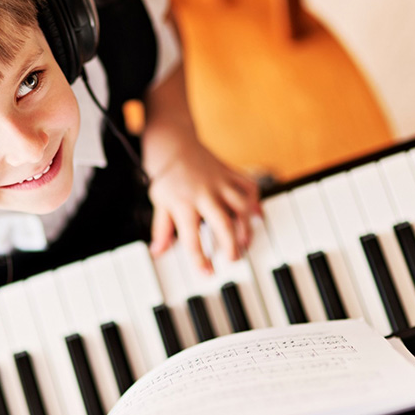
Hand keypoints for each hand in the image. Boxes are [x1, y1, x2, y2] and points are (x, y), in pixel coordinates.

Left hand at [147, 133, 260, 272]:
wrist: (173, 142)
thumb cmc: (165, 175)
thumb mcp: (159, 203)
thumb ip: (161, 229)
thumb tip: (158, 252)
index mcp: (183, 204)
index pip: (191, 238)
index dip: (200, 259)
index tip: (208, 273)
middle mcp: (204, 194)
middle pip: (223, 224)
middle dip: (231, 245)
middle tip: (233, 260)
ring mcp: (220, 182)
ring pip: (241, 206)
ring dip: (247, 227)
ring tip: (245, 242)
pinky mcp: (230, 172)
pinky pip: (249, 185)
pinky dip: (255, 200)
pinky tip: (257, 215)